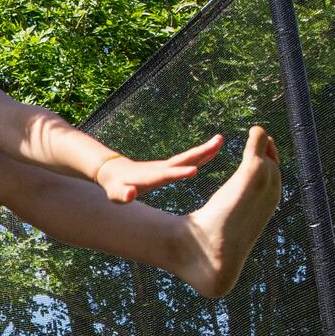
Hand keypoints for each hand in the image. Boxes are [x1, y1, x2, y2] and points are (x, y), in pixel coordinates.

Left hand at [93, 134, 223, 202]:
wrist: (114, 172)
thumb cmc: (116, 187)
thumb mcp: (116, 195)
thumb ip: (123, 195)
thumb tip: (130, 194)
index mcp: (150, 177)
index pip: (166, 175)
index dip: (178, 174)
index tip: (194, 171)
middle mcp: (161, 168)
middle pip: (182, 160)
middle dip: (199, 153)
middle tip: (217, 142)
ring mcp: (166, 166)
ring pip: (188, 157)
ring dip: (204, 150)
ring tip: (220, 140)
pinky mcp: (169, 167)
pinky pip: (188, 160)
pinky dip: (202, 156)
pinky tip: (213, 151)